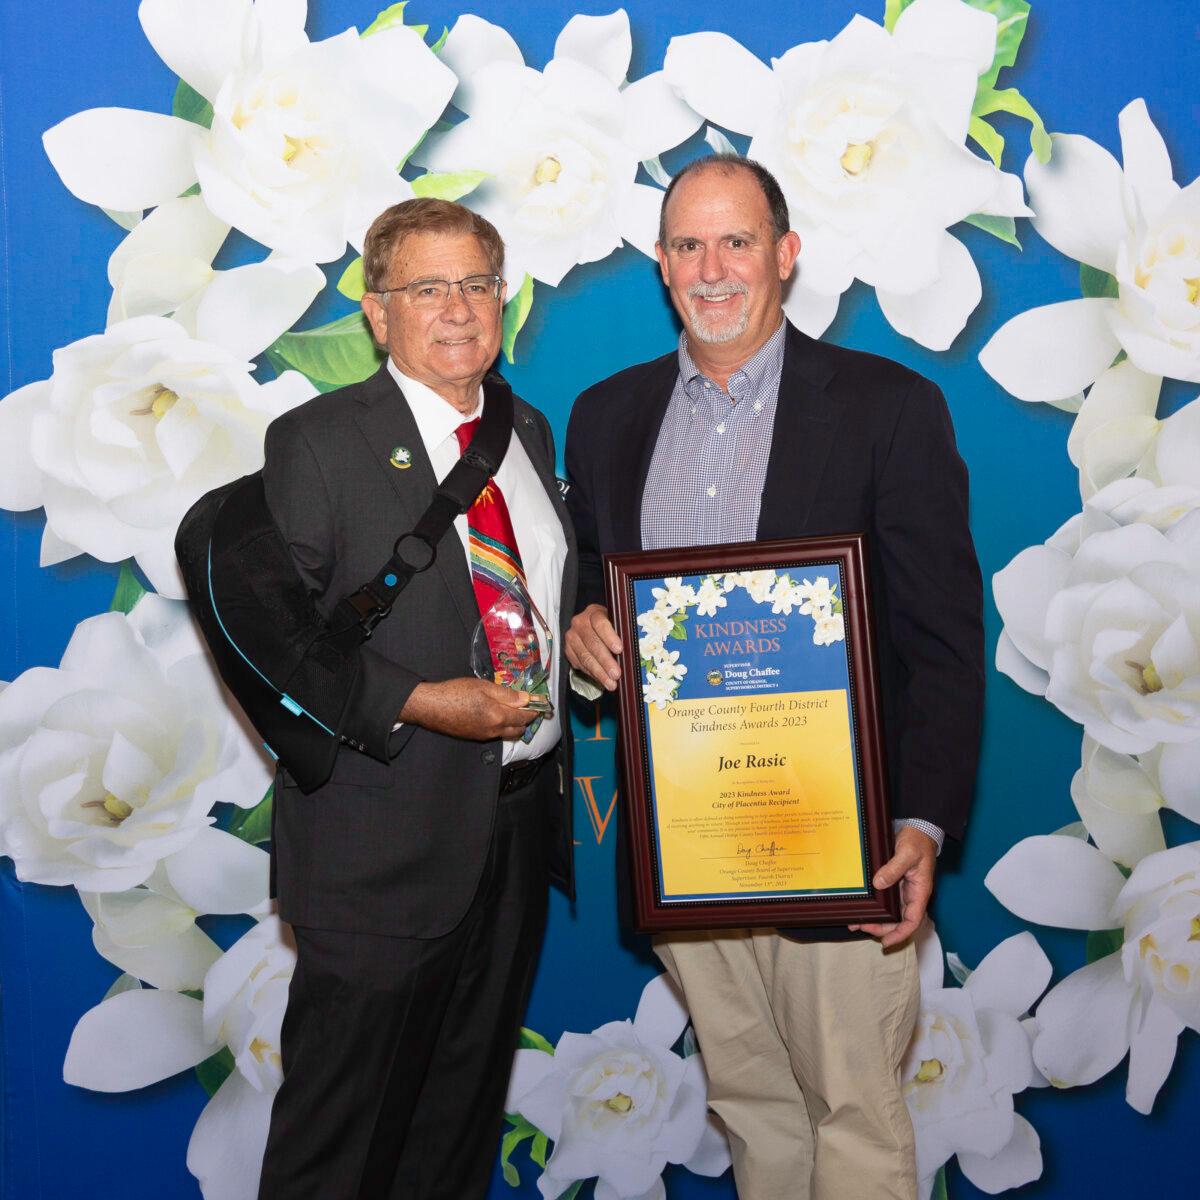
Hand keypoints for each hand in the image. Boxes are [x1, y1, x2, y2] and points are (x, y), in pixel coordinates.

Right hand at [398, 678, 535, 740]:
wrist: (431, 707)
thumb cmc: (456, 692)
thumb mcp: (483, 687)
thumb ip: (506, 694)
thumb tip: (526, 699)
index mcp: (498, 716)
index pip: (524, 717)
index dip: (534, 710)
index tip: (540, 704)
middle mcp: (494, 730)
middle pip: (519, 729)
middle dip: (527, 719)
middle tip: (528, 707)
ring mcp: (484, 736)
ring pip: (507, 734)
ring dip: (515, 725)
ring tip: (514, 711)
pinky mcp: (475, 737)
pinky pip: (496, 734)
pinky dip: (502, 727)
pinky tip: (497, 716)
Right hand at [564, 604, 622, 690]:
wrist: (590, 625)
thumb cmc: (609, 625)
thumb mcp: (616, 622)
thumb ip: (622, 631)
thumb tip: (634, 648)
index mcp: (594, 613)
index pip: (600, 623)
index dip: (609, 636)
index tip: (619, 649)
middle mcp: (579, 623)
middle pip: (592, 643)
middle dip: (605, 661)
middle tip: (616, 674)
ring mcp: (572, 637)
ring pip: (585, 657)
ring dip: (599, 672)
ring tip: (611, 683)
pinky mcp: (568, 650)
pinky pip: (580, 664)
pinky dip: (592, 674)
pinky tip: (602, 680)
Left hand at [849, 825, 936, 948]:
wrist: (917, 829)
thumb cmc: (918, 842)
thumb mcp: (907, 853)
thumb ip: (894, 868)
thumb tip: (878, 884)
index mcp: (920, 892)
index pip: (912, 920)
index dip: (900, 934)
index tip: (886, 942)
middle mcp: (911, 895)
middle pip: (898, 920)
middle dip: (881, 928)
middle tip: (861, 927)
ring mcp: (902, 890)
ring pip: (889, 912)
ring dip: (875, 919)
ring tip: (855, 922)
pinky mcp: (894, 883)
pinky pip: (884, 900)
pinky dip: (874, 906)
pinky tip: (861, 906)